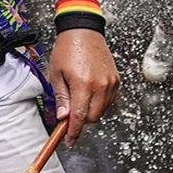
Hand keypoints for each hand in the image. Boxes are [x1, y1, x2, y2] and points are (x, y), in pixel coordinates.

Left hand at [47, 29, 117, 143]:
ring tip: (79, 96)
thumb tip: (63, 117)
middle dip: (82, 120)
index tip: (69, 140)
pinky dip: (99, 102)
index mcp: (82, 84)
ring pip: (102, 110)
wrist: (84, 31)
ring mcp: (110, 83)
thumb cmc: (67, 49)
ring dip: (90, 111)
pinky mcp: (116, 80)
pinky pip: (109, 100)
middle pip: (93, 118)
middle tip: (70, 112)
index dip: (74, 132)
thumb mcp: (56, 74)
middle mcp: (100, 85)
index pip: (80, 117)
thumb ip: (62, 98)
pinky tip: (90, 91)